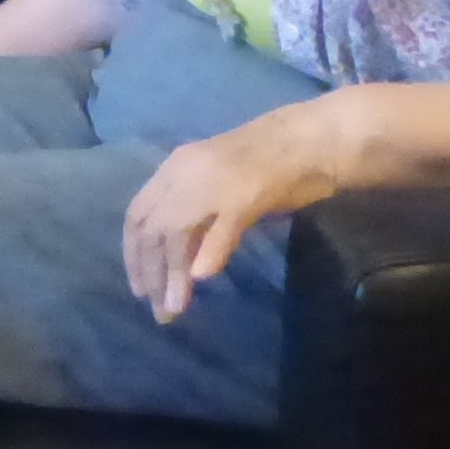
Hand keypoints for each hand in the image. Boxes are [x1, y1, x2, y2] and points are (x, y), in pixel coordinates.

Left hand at [119, 97, 353, 321]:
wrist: (315, 138)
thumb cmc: (272, 164)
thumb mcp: (220, 187)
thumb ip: (199, 217)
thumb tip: (184, 262)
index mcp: (177, 167)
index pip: (138, 214)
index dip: (134, 254)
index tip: (140, 288)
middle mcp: (186, 172)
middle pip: (152, 227)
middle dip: (150, 272)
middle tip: (158, 310)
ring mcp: (214, 181)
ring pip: (177, 231)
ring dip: (173, 274)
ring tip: (175, 308)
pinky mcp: (246, 193)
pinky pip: (220, 227)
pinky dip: (210, 253)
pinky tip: (203, 277)